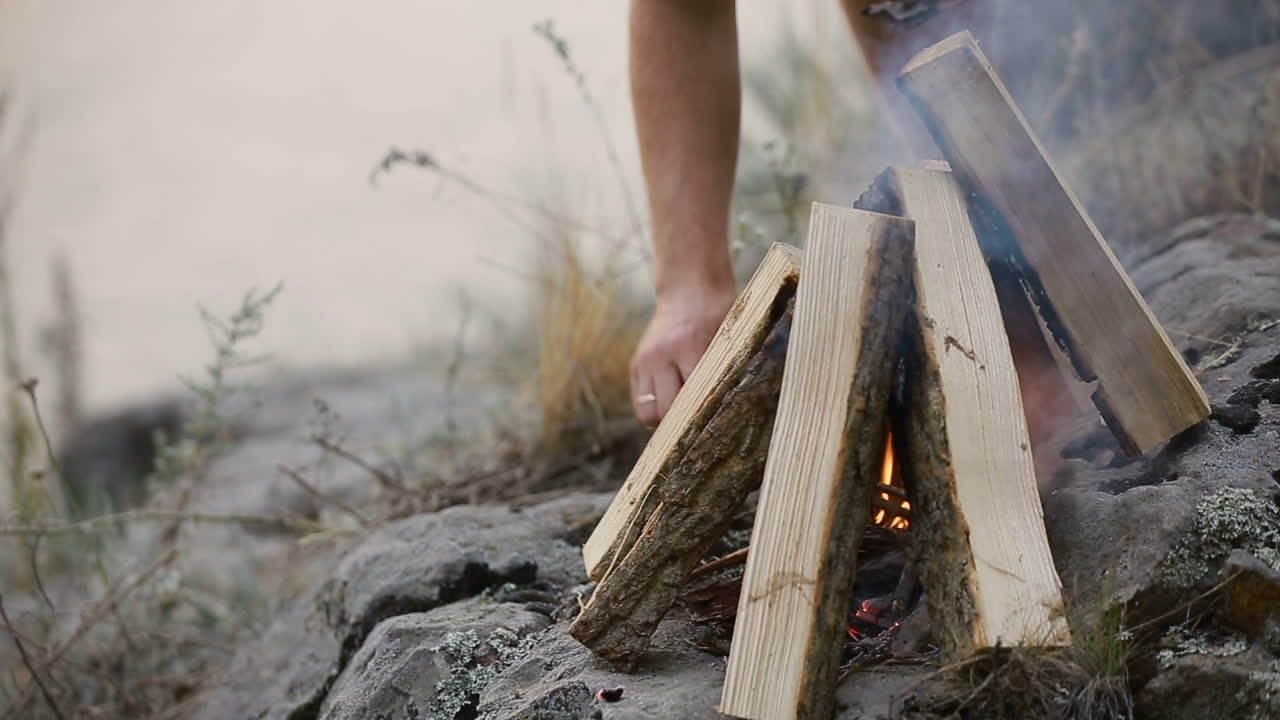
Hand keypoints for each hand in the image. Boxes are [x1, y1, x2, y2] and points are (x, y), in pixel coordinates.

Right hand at [630, 281, 736, 426]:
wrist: (690, 289)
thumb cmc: (718, 315)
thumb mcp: (729, 339)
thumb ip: (723, 372)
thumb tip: (730, 412)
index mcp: (689, 348)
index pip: (690, 400)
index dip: (700, 419)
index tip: (712, 428)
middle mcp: (661, 356)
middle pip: (664, 411)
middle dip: (680, 422)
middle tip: (697, 421)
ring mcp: (644, 360)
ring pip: (647, 412)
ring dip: (663, 417)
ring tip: (681, 411)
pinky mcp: (635, 364)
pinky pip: (640, 400)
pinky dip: (654, 405)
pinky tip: (670, 398)